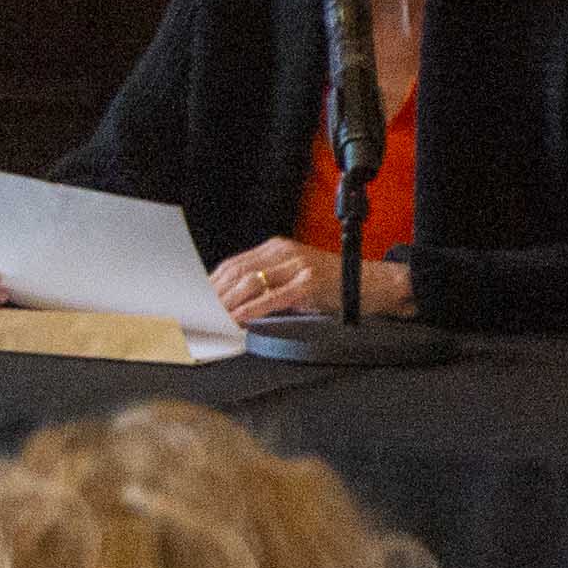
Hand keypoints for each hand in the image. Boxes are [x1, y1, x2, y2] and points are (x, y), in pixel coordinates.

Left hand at [211, 238, 412, 322]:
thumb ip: (266, 283)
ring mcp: (298, 265)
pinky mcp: (310, 282)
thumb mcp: (293, 277)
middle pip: (237, 272)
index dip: (211, 283)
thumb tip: (230, 303)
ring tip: (210, 319)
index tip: (195, 299)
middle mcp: (285, 251)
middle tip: (196, 312)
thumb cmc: (331, 286)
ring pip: (250, 283)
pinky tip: (238, 320)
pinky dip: (251, 310)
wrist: (372, 285)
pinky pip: (273, 297)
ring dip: (227, 304)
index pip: (234, 264)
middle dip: (213, 295)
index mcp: (277, 247)